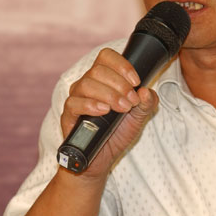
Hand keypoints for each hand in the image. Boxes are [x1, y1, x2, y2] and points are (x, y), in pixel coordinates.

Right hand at [61, 47, 158, 177]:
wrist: (103, 160)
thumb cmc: (118, 133)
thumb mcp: (139, 117)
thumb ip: (147, 103)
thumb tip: (146, 91)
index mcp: (104, 78)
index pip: (106, 56)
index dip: (122, 65)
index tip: (136, 81)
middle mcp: (88, 84)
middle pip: (98, 70)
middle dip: (119, 84)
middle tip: (131, 102)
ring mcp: (76, 98)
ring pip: (86, 83)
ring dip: (108, 94)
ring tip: (122, 108)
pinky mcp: (68, 115)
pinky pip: (73, 102)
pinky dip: (90, 104)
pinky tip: (104, 111)